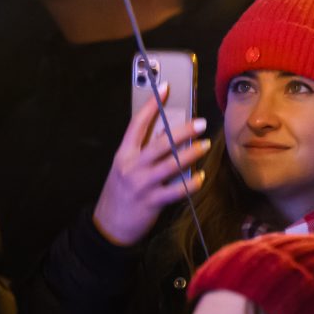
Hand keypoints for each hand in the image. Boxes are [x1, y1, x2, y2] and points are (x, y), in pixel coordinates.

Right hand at [94, 83, 208, 245]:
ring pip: (170, 165)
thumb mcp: (125, 167)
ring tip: (205, 145)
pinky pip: (176, 191)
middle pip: (160, 143)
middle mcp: (132, 166)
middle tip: (201, 122)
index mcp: (124, 154)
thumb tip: (168, 134)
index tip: (165, 87)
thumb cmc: (120, 192)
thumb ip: (143, 151)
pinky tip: (201, 178)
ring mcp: (142, 184)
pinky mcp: (151, 202)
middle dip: (182, 131)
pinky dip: (190, 184)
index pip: (137, 123)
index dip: (152, 105)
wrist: (108, 226)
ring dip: (191, 154)